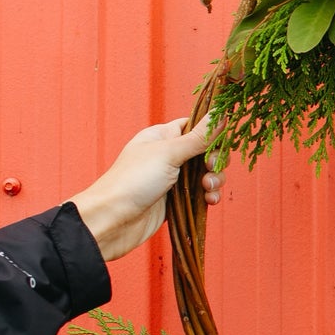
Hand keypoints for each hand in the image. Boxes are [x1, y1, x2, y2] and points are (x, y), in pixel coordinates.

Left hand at [69, 118, 224, 262]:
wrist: (114, 220)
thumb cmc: (133, 180)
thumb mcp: (168, 153)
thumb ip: (198, 137)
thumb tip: (221, 114)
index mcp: (163, 136)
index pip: (195, 125)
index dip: (211, 132)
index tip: (218, 142)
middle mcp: (169, 154)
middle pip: (206, 150)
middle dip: (215, 160)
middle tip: (209, 168)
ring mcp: (174, 177)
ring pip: (207, 173)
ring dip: (215, 180)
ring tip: (207, 188)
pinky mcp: (178, 199)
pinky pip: (202, 193)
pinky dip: (210, 195)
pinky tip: (209, 201)